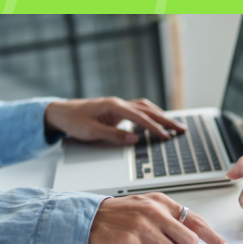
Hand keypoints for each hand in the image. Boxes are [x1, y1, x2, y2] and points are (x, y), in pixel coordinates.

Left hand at [45, 97, 185, 143]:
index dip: (154, 128)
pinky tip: (157, 121)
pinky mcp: (117, 110)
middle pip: (148, 110)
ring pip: (145, 108)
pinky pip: (139, 111)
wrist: (61, 112)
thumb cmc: (73, 121)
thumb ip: (113, 135)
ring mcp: (119, 106)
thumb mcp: (91, 132)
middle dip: (166, 120)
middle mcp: (118, 103)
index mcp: (113, 106)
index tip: (166, 136)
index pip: (140, 117)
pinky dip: (151, 115)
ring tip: (174, 126)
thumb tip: (134, 139)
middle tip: (181, 129)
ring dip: (161, 116)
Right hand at [87, 193, 231, 243]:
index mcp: (162, 203)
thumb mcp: (146, 211)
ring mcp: (142, 226)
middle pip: (189, 243)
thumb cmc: (117, 217)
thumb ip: (170, 223)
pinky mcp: (129, 242)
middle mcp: (154, 211)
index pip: (198, 221)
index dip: (215, 239)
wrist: (85, 219)